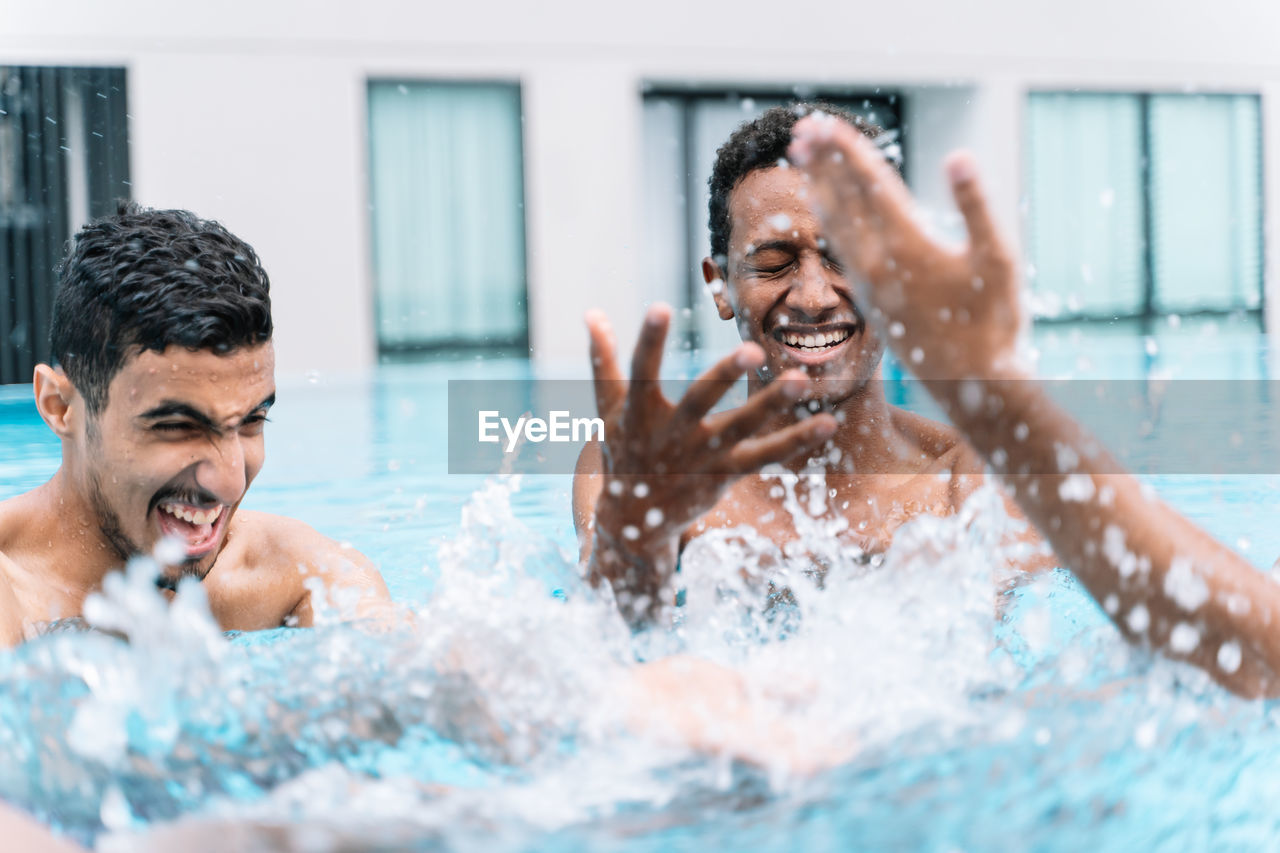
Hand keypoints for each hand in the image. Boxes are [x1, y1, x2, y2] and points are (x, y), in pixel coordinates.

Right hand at [585, 304, 836, 620]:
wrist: (635, 520)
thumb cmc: (623, 451)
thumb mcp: (608, 409)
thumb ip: (603, 360)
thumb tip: (591, 312)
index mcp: (638, 413)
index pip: (641, 371)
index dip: (649, 341)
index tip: (660, 306)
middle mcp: (671, 434)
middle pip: (700, 401)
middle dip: (724, 376)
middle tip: (752, 351)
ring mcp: (701, 456)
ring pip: (741, 428)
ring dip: (771, 405)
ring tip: (799, 381)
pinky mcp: (726, 473)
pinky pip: (766, 455)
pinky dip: (796, 440)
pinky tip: (828, 423)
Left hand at [788, 114, 1027, 381]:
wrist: (970, 382)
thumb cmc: (993, 321)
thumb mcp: (997, 259)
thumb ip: (976, 205)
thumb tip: (958, 156)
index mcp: (908, 245)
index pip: (869, 186)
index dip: (846, 152)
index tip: (825, 124)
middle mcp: (879, 261)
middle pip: (843, 199)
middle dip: (823, 161)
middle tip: (801, 128)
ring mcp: (870, 281)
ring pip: (836, 223)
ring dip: (819, 185)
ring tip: (802, 156)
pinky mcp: (869, 297)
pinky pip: (840, 248)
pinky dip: (828, 219)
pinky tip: (821, 205)